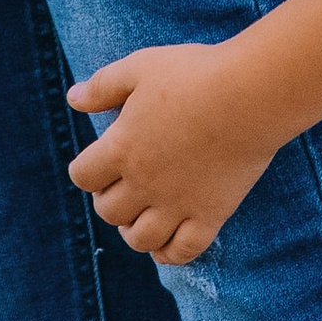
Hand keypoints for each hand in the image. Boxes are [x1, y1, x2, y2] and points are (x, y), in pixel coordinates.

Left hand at [64, 42, 280, 266]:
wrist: (248, 94)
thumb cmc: (193, 74)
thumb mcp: (141, 67)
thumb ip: (104, 85)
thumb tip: (73, 98)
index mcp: (122, 148)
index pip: (83, 176)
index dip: (85, 170)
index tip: (98, 162)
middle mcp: (144, 183)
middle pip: (109, 211)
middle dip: (109, 199)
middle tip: (123, 183)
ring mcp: (177, 204)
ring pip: (140, 239)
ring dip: (133, 230)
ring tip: (142, 213)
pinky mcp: (210, 215)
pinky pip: (182, 251)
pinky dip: (168, 254)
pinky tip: (165, 243)